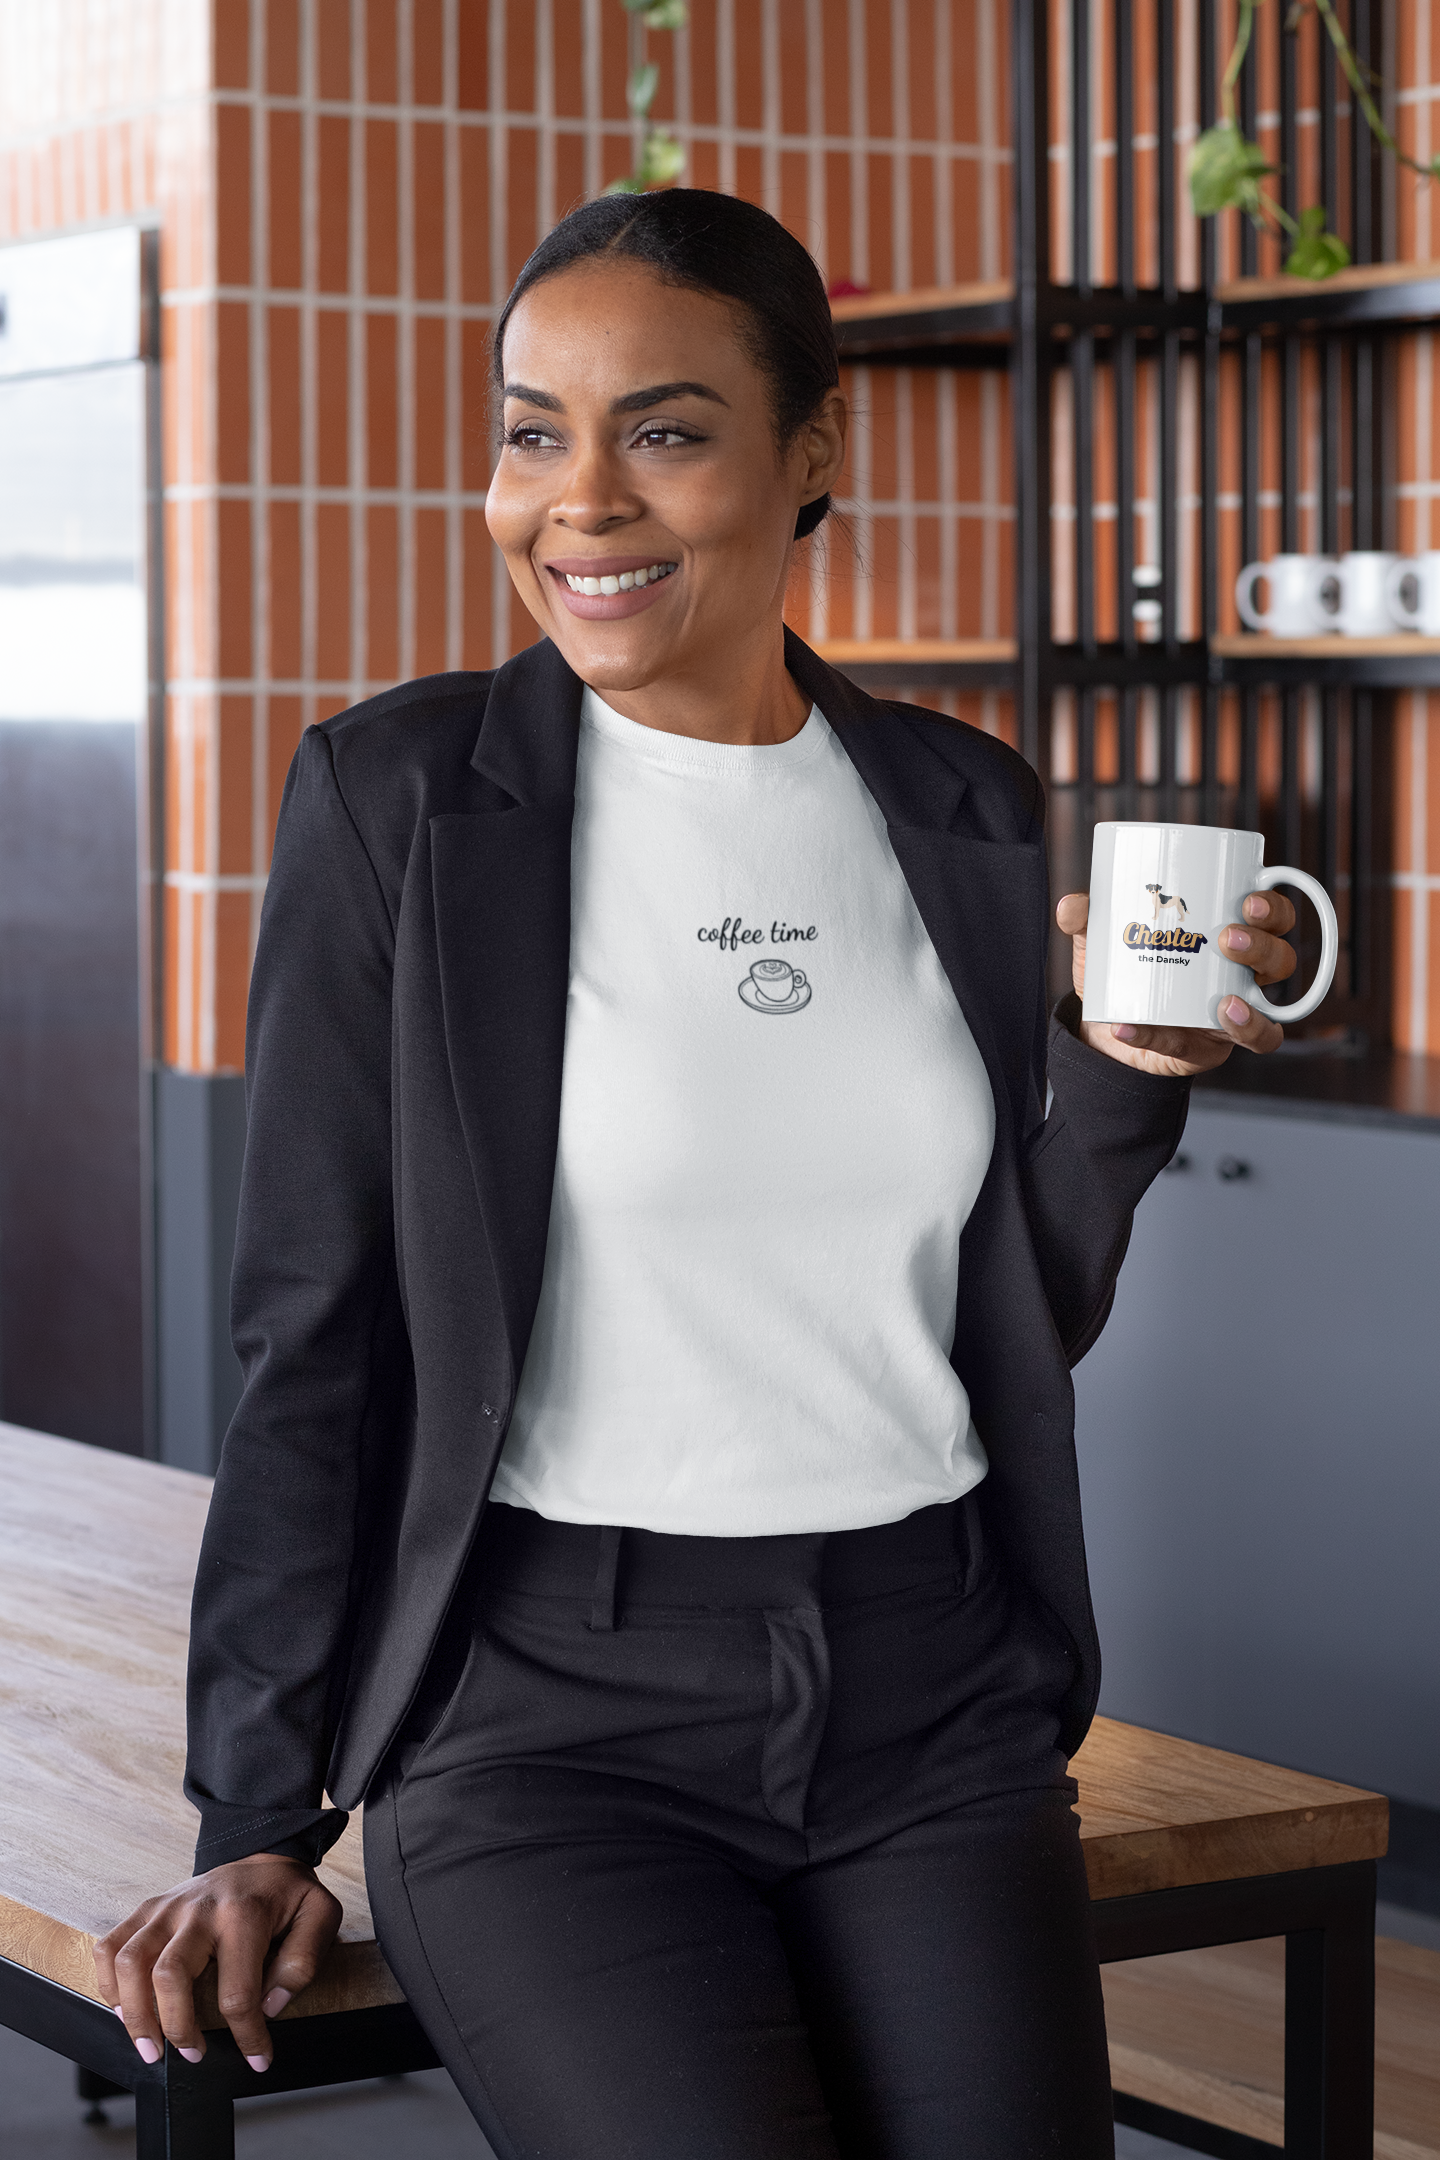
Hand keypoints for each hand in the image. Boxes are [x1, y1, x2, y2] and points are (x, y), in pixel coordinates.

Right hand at [93, 1854, 342, 2072]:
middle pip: (170, 1975)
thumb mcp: (320, 1915)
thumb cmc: (289, 1895)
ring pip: (131, 1961)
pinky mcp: (148, 1908)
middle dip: (177, 2028)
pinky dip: (108, 1982)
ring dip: (134, 2014)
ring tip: (150, 2046)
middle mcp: (199, 1908)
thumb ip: (304, 1960)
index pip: (238, 1991)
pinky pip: (110, 1945)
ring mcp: (168, 1907)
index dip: (247, 2035)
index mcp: (244, 1914)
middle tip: (191, 2055)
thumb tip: (270, 2006)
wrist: (264, 1856)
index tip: (257, 2059)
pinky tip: (124, 2008)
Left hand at [1056, 888, 1297, 1077]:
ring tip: (1222, 1003)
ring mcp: (1232, 1015)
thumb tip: (1071, 905)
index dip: (1273, 908)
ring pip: (1268, 1015)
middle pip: (1281, 960)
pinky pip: (1205, 1054)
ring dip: (1251, 1011)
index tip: (1250, 900)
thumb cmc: (1122, 971)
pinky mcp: (1207, 1049)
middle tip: (1229, 939)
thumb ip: (1086, 919)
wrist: (1103, 1027)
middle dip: (1262, 948)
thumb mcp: (1102, 940)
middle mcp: (1242, 975)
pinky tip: (1135, 1028)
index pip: (1273, 917)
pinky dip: (1166, 1041)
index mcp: (1229, 934)